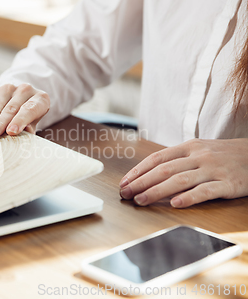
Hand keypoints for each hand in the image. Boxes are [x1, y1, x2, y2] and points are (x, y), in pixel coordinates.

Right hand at [0, 84, 49, 139]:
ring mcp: (8, 88)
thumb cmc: (29, 115)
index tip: (11, 132)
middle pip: (11, 109)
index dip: (20, 120)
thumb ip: (30, 127)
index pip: (30, 109)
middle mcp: (25, 90)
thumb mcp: (35, 121)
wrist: (21, 97)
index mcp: (40, 99)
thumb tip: (26, 132)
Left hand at [119, 138, 247, 207]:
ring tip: (141, 200)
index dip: (138, 171)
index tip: (124, 182)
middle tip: (125, 194)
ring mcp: (213, 169)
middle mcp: (198, 156)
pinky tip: (175, 204)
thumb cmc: (221, 155)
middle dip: (141, 183)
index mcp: (188, 147)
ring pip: (180, 180)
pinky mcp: (228, 184)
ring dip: (157, 191)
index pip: (156, 159)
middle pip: (164, 170)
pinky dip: (189, 198)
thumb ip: (176, 161)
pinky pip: (205, 191)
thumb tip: (147, 175)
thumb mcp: (198, 150)